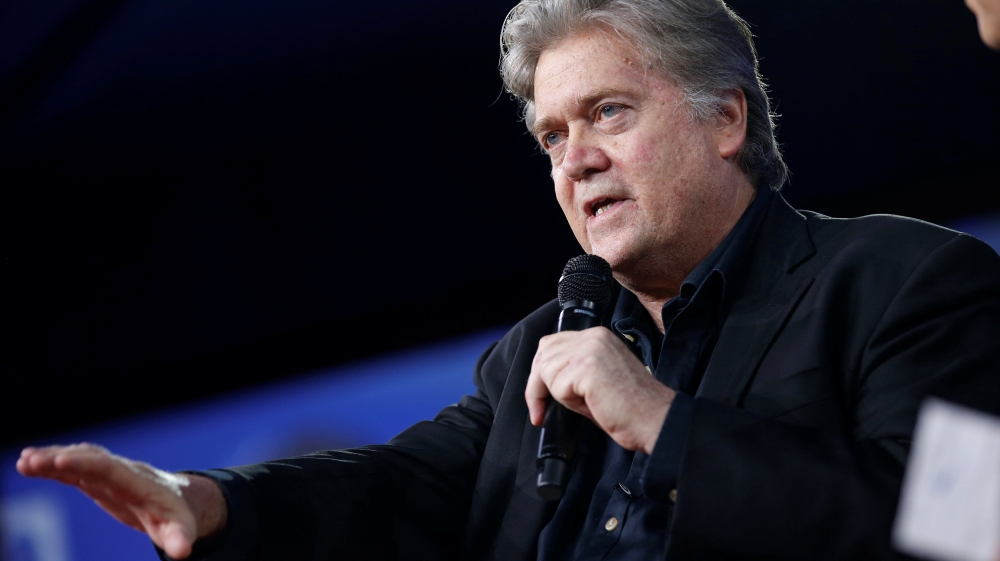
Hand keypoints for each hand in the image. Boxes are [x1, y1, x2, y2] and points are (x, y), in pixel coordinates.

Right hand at [16, 443, 226, 559]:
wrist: (180, 499)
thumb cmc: (178, 515)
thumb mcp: (181, 529)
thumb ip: (179, 538)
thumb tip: (182, 553)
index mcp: (140, 483)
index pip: (112, 470)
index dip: (88, 464)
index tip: (63, 459)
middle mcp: (123, 472)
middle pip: (91, 461)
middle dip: (63, 459)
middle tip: (32, 460)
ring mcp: (109, 474)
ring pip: (80, 461)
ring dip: (53, 459)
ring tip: (24, 461)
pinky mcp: (99, 480)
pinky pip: (73, 470)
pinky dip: (53, 466)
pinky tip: (28, 464)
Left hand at [525, 327, 675, 454]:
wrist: (655, 419)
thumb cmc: (631, 406)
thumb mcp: (598, 377)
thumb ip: (574, 368)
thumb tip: (542, 379)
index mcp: (597, 336)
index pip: (551, 345)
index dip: (541, 373)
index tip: (540, 399)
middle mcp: (593, 336)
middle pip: (543, 355)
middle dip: (537, 386)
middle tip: (540, 412)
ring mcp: (590, 349)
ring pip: (547, 372)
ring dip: (559, 395)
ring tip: (586, 404)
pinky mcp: (587, 366)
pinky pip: (557, 387)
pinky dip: (569, 403)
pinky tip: (592, 405)